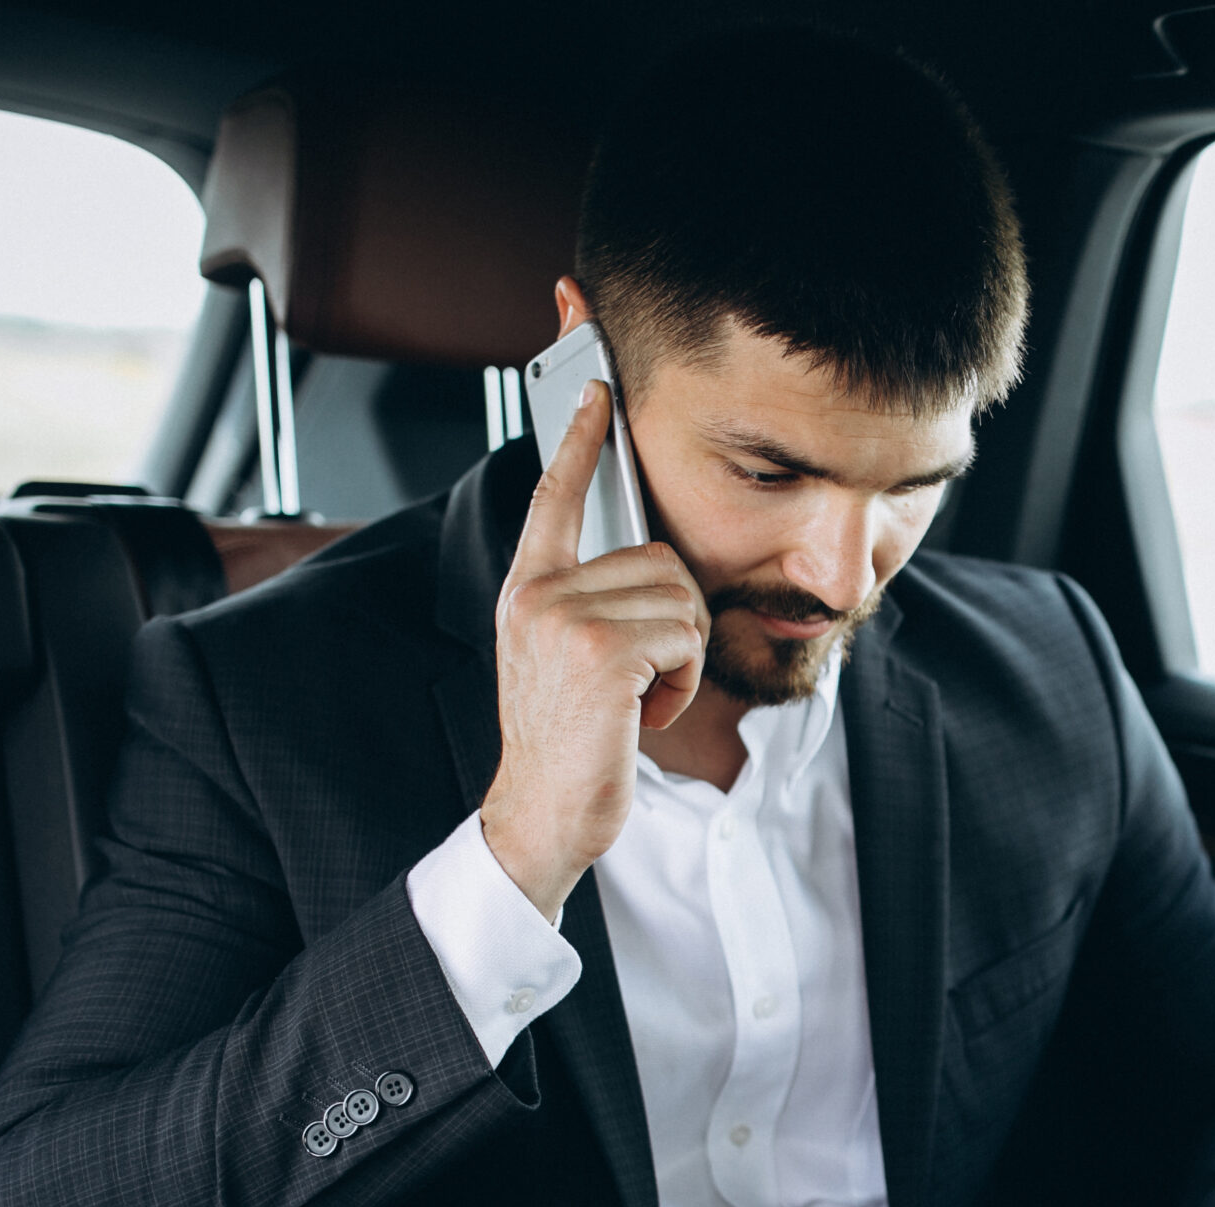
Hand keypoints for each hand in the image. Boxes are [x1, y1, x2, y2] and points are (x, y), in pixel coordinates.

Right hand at [479, 380, 706, 917]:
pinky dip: (682, 684)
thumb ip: (590, 603)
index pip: (554, 495)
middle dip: (676, 623)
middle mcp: (538, 593)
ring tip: (636, 697)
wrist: (545, 812)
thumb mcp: (566, 659)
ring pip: (682, 599)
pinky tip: (642, 714)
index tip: (596, 386)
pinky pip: (685, 637)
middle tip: (641, 676)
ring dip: (682, 659)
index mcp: (528, 589)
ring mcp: (566, 619)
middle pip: (661, 559)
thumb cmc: (572, 743)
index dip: (580, 439)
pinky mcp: (601, 651)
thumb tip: (649, 563)